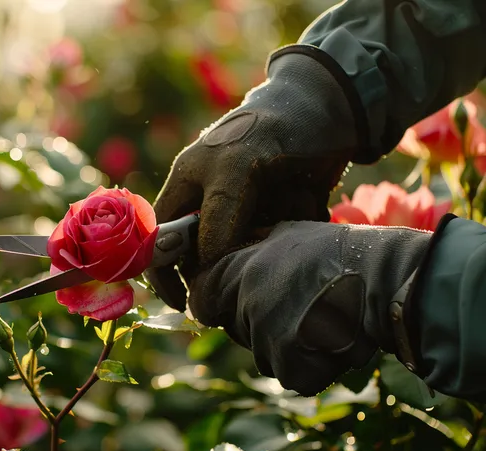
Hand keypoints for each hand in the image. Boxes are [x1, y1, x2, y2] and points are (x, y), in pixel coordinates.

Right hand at [145, 47, 367, 309]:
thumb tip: (206, 272)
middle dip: (221, 270)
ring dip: (260, 254)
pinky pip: (274, 246)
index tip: (187, 304)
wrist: (329, 107)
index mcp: (185, 187)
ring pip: (240, 255)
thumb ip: (217, 220)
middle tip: (242, 284)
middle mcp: (209, 203)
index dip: (166, 275)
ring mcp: (243, 212)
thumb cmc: (270, 129)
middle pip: (201, 256)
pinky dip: (288, 241)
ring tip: (281, 233)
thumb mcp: (234, 170)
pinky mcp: (276, 217)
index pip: (160, 242)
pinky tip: (303, 214)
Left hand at [187, 221, 430, 395]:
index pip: (201, 296)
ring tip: (322, 322)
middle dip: (258, 325)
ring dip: (286, 347)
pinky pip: (290, 374)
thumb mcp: (290, 234)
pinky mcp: (289, 364)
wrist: (387, 279)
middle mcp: (246, 301)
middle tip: (297, 311)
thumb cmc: (343, 253)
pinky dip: (310, 366)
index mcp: (239, 268)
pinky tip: (332, 342)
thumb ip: (255, 249)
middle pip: (235, 328)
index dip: (213, 302)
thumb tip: (237, 259)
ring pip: (263, 354)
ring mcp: (265, 335)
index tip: (224, 306)